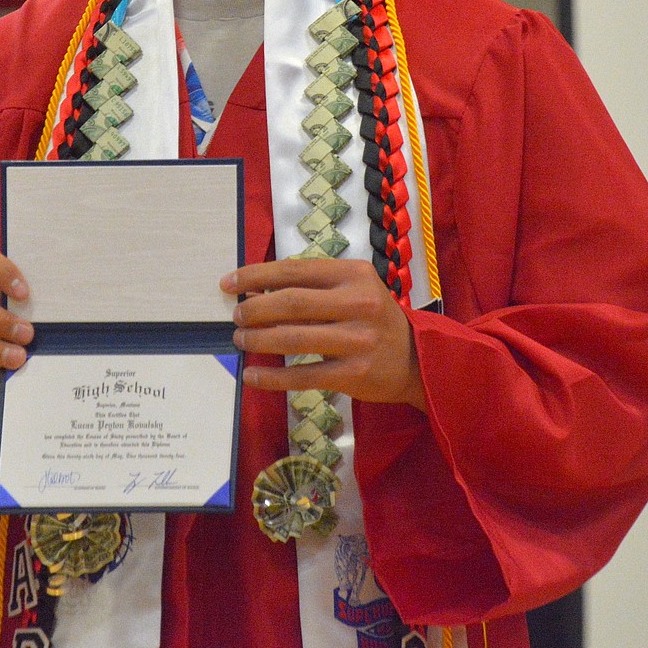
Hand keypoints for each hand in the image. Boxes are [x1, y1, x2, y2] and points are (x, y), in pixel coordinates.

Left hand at [220, 257, 426, 411]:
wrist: (418, 360)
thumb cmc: (374, 318)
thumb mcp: (352, 290)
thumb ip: (311, 287)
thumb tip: (255, 291)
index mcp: (353, 274)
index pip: (295, 269)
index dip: (256, 276)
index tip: (229, 283)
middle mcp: (358, 303)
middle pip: (291, 302)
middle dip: (254, 309)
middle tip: (236, 316)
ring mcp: (357, 340)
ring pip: (293, 338)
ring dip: (258, 339)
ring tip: (240, 339)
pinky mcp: (354, 374)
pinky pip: (303, 376)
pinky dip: (272, 377)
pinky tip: (252, 375)